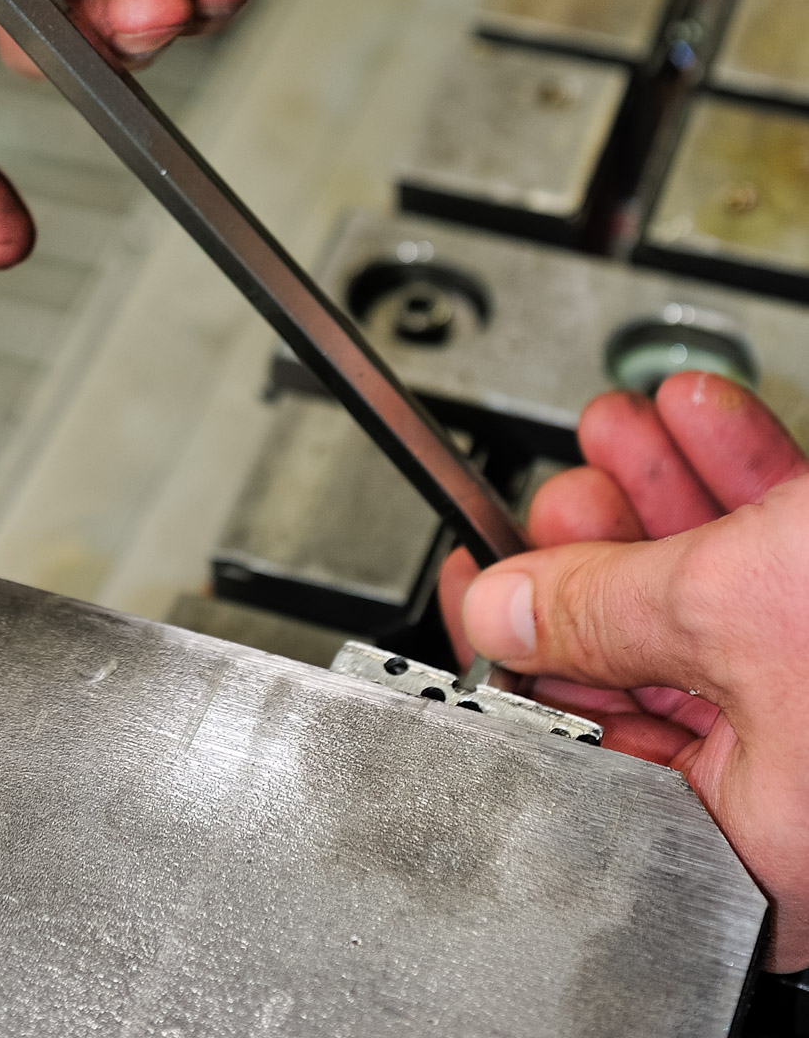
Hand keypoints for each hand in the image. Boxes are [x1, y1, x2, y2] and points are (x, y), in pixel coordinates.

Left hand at [440, 373, 808, 968]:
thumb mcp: (731, 609)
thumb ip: (601, 608)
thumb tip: (509, 609)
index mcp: (756, 845)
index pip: (592, 747)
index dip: (523, 645)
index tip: (486, 572)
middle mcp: (806, 799)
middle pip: (658, 661)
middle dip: (604, 545)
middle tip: (563, 485)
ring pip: (728, 600)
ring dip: (669, 496)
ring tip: (620, 426)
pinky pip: (795, 569)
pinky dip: (749, 491)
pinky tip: (705, 419)